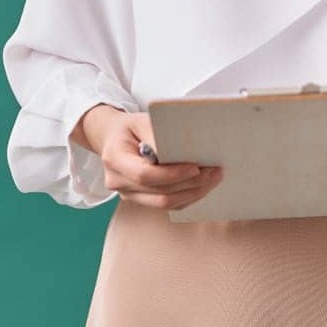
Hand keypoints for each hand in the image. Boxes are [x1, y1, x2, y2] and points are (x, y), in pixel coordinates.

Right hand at [80, 106, 223, 209]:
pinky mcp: (139, 199)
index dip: (172, 174)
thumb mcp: (140, 121)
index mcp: (115, 159)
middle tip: (214, 171)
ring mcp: (127, 195)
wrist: (112, 139)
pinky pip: (165, 205)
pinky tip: (202, 186)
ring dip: (192, 193)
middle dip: (190, 184)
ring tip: (213, 178)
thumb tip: (180, 148)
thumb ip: (156, 133)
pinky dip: (186, 197)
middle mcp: (118, 182)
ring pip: (164, 203)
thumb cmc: (128, 128)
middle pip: (158, 192)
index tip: (195, 167)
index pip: (144, 175)